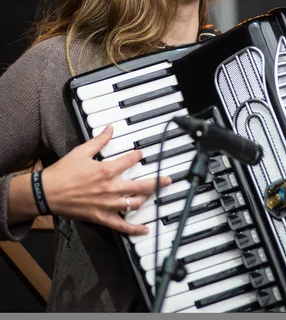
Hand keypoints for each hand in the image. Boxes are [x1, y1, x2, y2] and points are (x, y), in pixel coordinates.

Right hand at [41, 124, 170, 234]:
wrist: (47, 193)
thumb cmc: (63, 172)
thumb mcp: (81, 151)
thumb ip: (99, 140)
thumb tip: (110, 128)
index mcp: (106, 171)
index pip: (129, 161)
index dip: (137, 156)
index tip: (141, 153)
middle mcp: (110, 188)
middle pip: (140, 186)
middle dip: (157, 182)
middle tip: (168, 179)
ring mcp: (107, 205)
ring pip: (134, 203)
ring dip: (147, 199)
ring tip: (156, 195)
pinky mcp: (100, 217)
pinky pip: (121, 225)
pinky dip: (134, 228)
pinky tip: (145, 229)